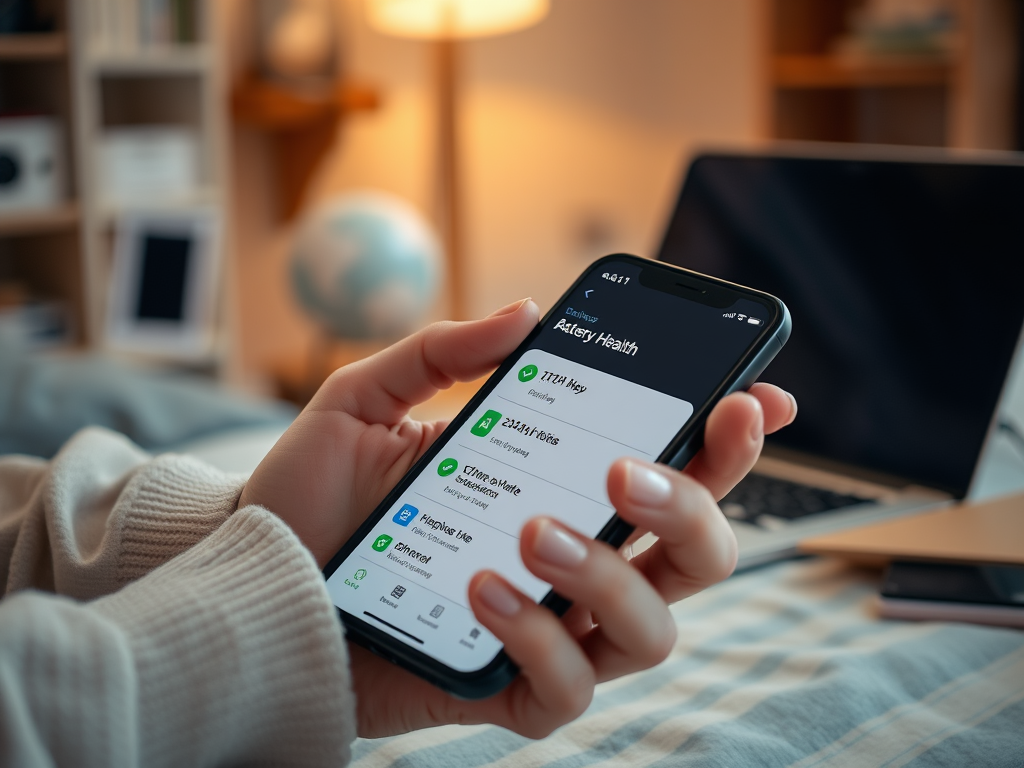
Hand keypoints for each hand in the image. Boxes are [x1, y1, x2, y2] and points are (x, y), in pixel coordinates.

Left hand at [239, 298, 796, 738]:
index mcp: (558, 487)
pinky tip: (482, 590)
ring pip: (655, 629)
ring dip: (610, 573)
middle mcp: (573, 561)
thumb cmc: (311, 497)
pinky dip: (542, 642)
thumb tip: (525, 310)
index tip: (756, 398)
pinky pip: (571, 691)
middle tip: (623, 468)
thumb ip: (442, 351)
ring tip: (534, 531)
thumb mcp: (364, 402)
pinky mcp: (507, 689)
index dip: (730, 440)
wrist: (249, 585)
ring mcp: (550, 630)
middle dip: (692, 505)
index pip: (674, 466)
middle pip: (698, 553)